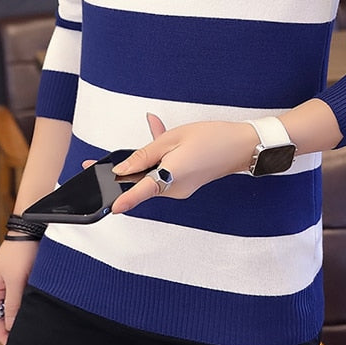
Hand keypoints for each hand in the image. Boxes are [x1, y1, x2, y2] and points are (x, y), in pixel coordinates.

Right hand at [0, 239, 38, 344]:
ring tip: (33, 325)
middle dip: (12, 325)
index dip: (3, 334)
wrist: (32, 227)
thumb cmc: (21, 251)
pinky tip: (37, 308)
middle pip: (2, 314)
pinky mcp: (21, 276)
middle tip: (27, 337)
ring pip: (14, 305)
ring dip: (22, 313)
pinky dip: (28, 303)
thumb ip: (13, 305)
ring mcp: (8, 281)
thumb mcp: (16, 281)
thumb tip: (10, 328)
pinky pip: (22, 295)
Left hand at [102, 113, 256, 213]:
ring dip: (148, 161)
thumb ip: (145, 154)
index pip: (143, 190)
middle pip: (143, 181)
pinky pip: (164, 175)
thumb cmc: (213, 138)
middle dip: (129, 169)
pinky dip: (160, 161)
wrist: (242, 146)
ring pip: (153, 176)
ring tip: (159, 136)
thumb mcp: (173, 138)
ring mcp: (180, 190)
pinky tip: (165, 143)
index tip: (112, 208)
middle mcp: (175, 189)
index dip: (125, 199)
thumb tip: (123, 167)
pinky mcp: (184, 186)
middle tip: (102, 161)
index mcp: (172, 176)